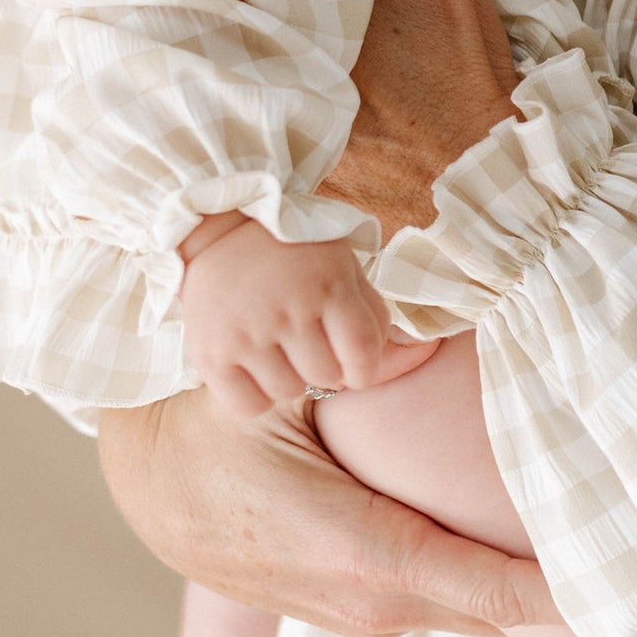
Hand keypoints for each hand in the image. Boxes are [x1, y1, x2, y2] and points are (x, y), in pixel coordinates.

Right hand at [98, 384, 560, 636]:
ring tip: (602, 545)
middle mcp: (364, 603)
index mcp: (359, 553)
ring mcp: (352, 618)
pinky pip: (429, 600)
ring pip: (464, 605)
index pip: (494, 589)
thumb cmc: (211, 418)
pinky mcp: (343, 614)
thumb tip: (437, 332)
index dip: (571, 594)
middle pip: (494, 606)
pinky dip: (476, 580)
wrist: (143, 480)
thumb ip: (364, 359)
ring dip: (521, 584)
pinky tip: (519, 544)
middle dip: (564, 590)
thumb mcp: (281, 381)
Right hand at [178, 214, 438, 417]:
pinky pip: (249, 406)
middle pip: (328, 377)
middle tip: (307, 341)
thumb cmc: (294, 254)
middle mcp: (288, 310)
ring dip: (289, 378)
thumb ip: (376, 314)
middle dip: (325, 366)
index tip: (354, 362)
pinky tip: (253, 366)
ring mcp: (247, 334)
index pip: (365, 355)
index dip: (364, 367)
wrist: (218, 230)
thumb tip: (425, 354)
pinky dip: (256, 395)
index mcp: (328, 284)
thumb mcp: (343, 267)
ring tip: (277, 346)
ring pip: (288, 392)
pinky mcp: (211, 354)